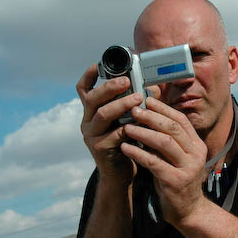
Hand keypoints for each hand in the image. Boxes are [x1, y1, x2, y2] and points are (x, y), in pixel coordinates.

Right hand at [76, 64, 145, 184]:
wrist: (121, 174)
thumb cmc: (127, 142)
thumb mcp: (129, 120)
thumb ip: (136, 105)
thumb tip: (153, 88)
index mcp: (92, 111)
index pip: (84, 90)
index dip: (89, 76)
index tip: (98, 64)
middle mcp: (88, 121)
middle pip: (92, 98)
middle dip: (110, 87)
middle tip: (127, 81)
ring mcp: (91, 135)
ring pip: (102, 114)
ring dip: (122, 104)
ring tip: (139, 98)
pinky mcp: (100, 149)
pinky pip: (114, 134)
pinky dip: (129, 126)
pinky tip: (141, 123)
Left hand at [120, 97, 207, 224]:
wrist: (188, 211)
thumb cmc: (177, 180)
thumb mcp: (177, 158)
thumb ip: (168, 140)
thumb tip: (148, 118)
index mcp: (197, 145)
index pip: (181, 120)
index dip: (163, 109)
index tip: (147, 100)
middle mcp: (196, 154)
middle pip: (173, 128)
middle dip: (152, 117)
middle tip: (134, 110)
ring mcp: (188, 168)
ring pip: (165, 142)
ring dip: (144, 132)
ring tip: (127, 127)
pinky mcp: (176, 181)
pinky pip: (154, 162)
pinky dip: (138, 153)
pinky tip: (126, 148)